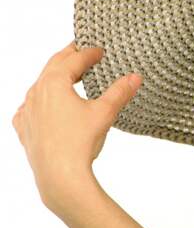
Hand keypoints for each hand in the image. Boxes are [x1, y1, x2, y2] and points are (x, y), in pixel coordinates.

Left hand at [12, 40, 141, 205]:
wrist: (59, 177)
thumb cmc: (79, 144)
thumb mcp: (105, 113)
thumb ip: (120, 92)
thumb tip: (135, 77)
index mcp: (53, 83)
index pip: (73, 59)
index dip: (88, 52)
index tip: (99, 50)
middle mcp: (36, 93)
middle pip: (53, 66)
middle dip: (69, 57)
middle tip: (82, 51)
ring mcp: (28, 111)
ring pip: (40, 85)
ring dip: (55, 77)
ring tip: (69, 76)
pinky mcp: (25, 129)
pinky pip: (30, 107)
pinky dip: (41, 99)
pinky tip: (48, 104)